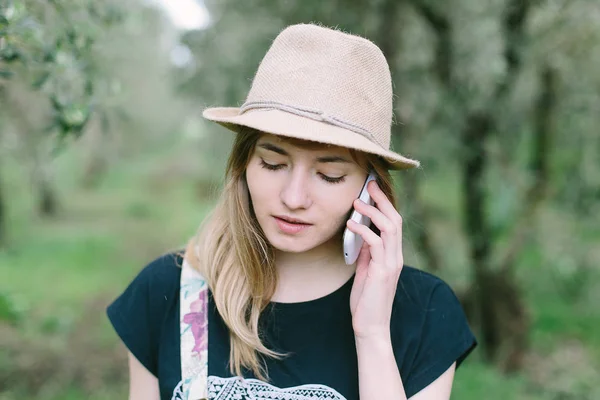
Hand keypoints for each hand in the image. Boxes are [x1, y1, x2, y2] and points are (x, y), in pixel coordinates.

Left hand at [346, 180, 403, 340]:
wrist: (371, 327)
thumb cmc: (366, 301)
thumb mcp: (365, 271)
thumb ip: (366, 253)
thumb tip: (361, 233)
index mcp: (393, 256)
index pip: (394, 223)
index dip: (385, 204)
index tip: (373, 190)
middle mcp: (396, 257)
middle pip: (395, 220)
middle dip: (382, 200)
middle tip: (369, 185)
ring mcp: (392, 264)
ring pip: (390, 228)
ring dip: (372, 212)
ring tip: (357, 202)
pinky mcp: (383, 272)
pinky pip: (376, 244)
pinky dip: (364, 230)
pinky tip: (351, 223)